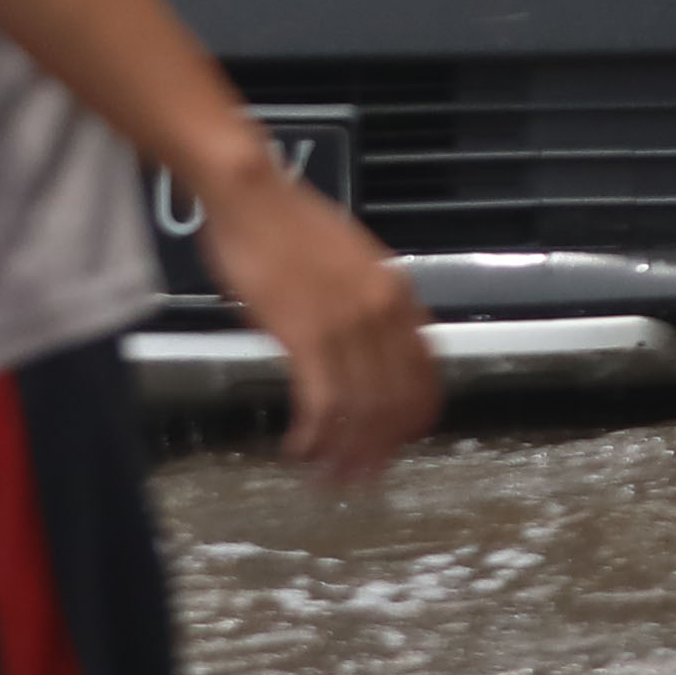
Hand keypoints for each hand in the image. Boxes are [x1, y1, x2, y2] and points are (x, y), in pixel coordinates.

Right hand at [193, 154, 432, 486]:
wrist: (251, 195)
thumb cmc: (288, 225)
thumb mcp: (352, 262)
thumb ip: (366, 303)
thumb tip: (367, 343)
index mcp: (397, 295)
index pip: (424, 372)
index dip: (416, 415)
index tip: (403, 441)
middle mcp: (381, 313)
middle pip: (395, 400)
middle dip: (380, 447)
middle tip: (362, 477)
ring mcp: (346, 324)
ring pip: (362, 409)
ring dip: (346, 452)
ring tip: (330, 479)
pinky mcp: (304, 334)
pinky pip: (321, 402)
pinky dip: (314, 434)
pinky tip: (300, 449)